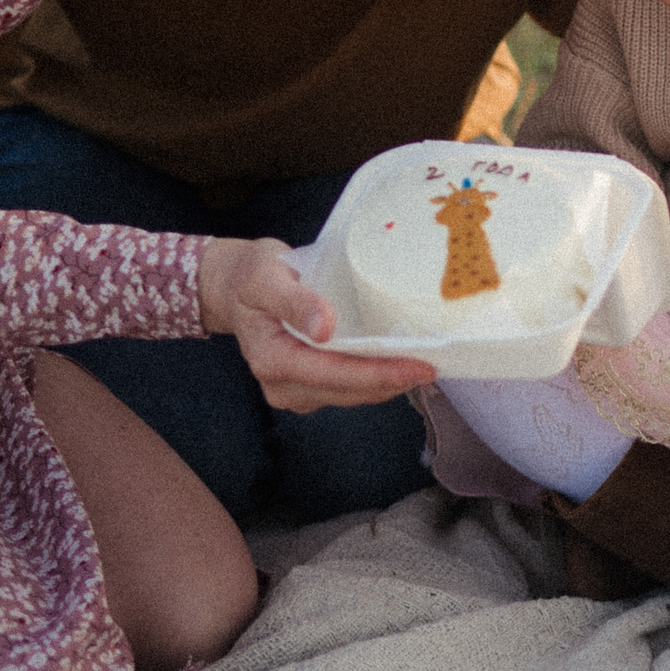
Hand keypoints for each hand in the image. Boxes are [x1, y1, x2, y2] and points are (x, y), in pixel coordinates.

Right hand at [196, 237, 436, 412]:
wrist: (234, 285)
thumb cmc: (251, 275)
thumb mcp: (266, 277)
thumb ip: (294, 300)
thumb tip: (323, 328)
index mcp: (272, 359)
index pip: (335, 374)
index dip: (379, 374)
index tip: (418, 368)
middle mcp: (281, 385)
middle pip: (348, 391)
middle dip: (391, 381)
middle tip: (434, 365)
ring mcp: (293, 390)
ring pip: (351, 395)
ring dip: (386, 383)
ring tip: (423, 365)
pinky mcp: (306, 386)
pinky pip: (346, 389)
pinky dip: (374, 379)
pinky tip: (397, 364)